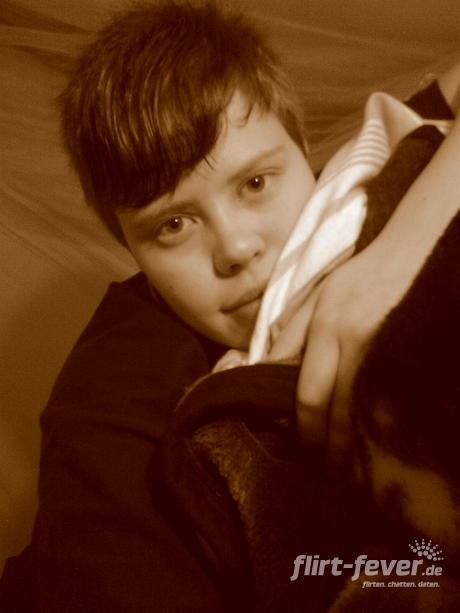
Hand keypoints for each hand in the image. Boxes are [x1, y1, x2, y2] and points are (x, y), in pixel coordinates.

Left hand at [270, 239, 420, 466]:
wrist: (413, 250)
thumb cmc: (360, 274)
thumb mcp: (317, 295)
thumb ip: (290, 333)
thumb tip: (264, 368)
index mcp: (326, 330)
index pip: (310, 395)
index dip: (307, 430)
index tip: (307, 449)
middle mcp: (354, 344)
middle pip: (340, 411)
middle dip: (334, 448)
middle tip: (331, 472)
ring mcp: (386, 350)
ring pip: (367, 410)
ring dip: (359, 444)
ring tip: (357, 469)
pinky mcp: (409, 354)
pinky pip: (391, 397)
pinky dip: (383, 422)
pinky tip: (382, 437)